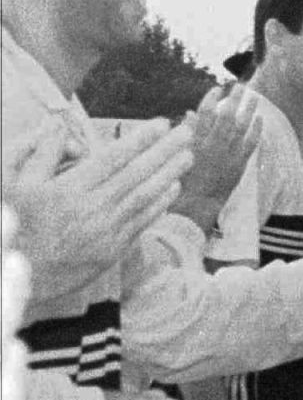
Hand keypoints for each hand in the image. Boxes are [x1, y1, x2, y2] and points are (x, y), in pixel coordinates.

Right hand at [5, 119, 189, 303]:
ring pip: (145, 199)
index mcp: (68, 190)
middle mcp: (93, 210)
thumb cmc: (13, 225)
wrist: (16, 275)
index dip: (140, 140)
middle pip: (137, 175)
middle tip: (187, 133)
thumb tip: (61, 126)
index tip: (161, 124)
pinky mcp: (112, 251)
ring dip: (169, 175)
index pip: (113, 158)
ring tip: (187, 156)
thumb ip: (39, 151)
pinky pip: (142, 223)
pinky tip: (173, 189)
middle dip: (165, 151)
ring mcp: (106, 233)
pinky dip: (160, 204)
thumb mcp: (11, 182)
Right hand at [171, 84, 264, 234]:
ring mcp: (227, 157)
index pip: (204, 114)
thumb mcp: (177, 155)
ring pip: (240, 128)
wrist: (194, 206)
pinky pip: (250, 145)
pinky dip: (255, 131)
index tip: (217, 89)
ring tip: (254, 96)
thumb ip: (185, 133)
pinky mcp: (238, 167)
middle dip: (234, 100)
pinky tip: (260, 118)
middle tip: (240, 86)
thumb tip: (189, 114)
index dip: (211, 100)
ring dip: (248, 110)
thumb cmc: (180, 180)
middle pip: (226, 117)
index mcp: (194, 142)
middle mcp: (211, 146)